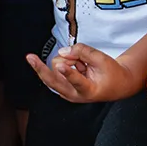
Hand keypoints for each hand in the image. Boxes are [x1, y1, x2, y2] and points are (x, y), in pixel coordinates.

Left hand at [27, 42, 144, 102]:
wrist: (116, 85)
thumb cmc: (111, 74)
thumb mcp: (102, 59)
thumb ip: (83, 52)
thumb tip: (63, 51)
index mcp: (88, 90)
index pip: (77, 80)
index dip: (69, 72)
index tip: (62, 66)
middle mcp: (74, 94)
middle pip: (53, 80)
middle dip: (41, 68)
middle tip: (30, 57)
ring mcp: (66, 91)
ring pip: (55, 69)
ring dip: (66, 61)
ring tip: (83, 64)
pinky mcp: (62, 86)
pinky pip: (56, 69)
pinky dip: (65, 63)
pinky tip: (77, 66)